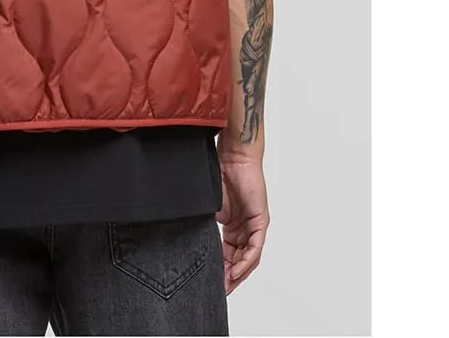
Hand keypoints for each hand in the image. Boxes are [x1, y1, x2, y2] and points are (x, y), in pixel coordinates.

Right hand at [215, 154, 269, 294]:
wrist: (234, 157)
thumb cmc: (220, 173)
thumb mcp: (210, 205)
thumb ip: (205, 222)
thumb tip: (188, 237)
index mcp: (233, 225)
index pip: (228, 253)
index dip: (221, 269)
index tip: (212, 282)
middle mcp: (246, 228)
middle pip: (239, 259)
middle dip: (230, 277)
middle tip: (219, 291)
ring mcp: (254, 225)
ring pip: (248, 258)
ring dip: (238, 273)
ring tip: (227, 286)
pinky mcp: (260, 221)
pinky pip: (254, 248)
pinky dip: (246, 261)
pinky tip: (237, 271)